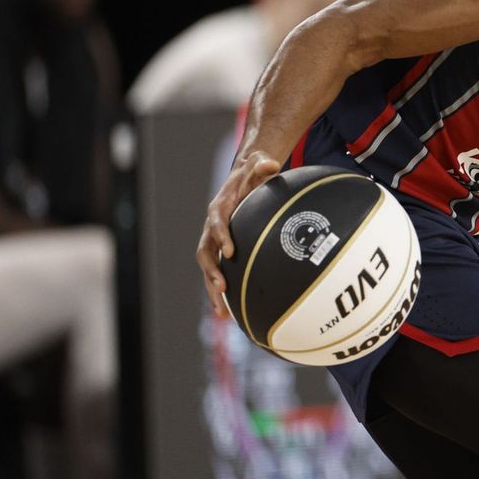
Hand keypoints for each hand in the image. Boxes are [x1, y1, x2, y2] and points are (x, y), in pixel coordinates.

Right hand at [197, 152, 280, 317]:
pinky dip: (222, 293)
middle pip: (205, 252)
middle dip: (211, 272)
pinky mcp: (221, 252)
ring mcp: (215, 242)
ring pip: (208, 269)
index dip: (221, 236)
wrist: (243, 180)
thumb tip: (272, 164)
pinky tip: (231, 314)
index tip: (230, 251)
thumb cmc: (252, 175)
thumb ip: (263, 166)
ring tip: (222, 313)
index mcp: (219, 208)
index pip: (216, 223)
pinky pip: (218, 274)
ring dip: (213, 290)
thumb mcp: (258, 167)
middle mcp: (212, 228)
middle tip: (222, 289)